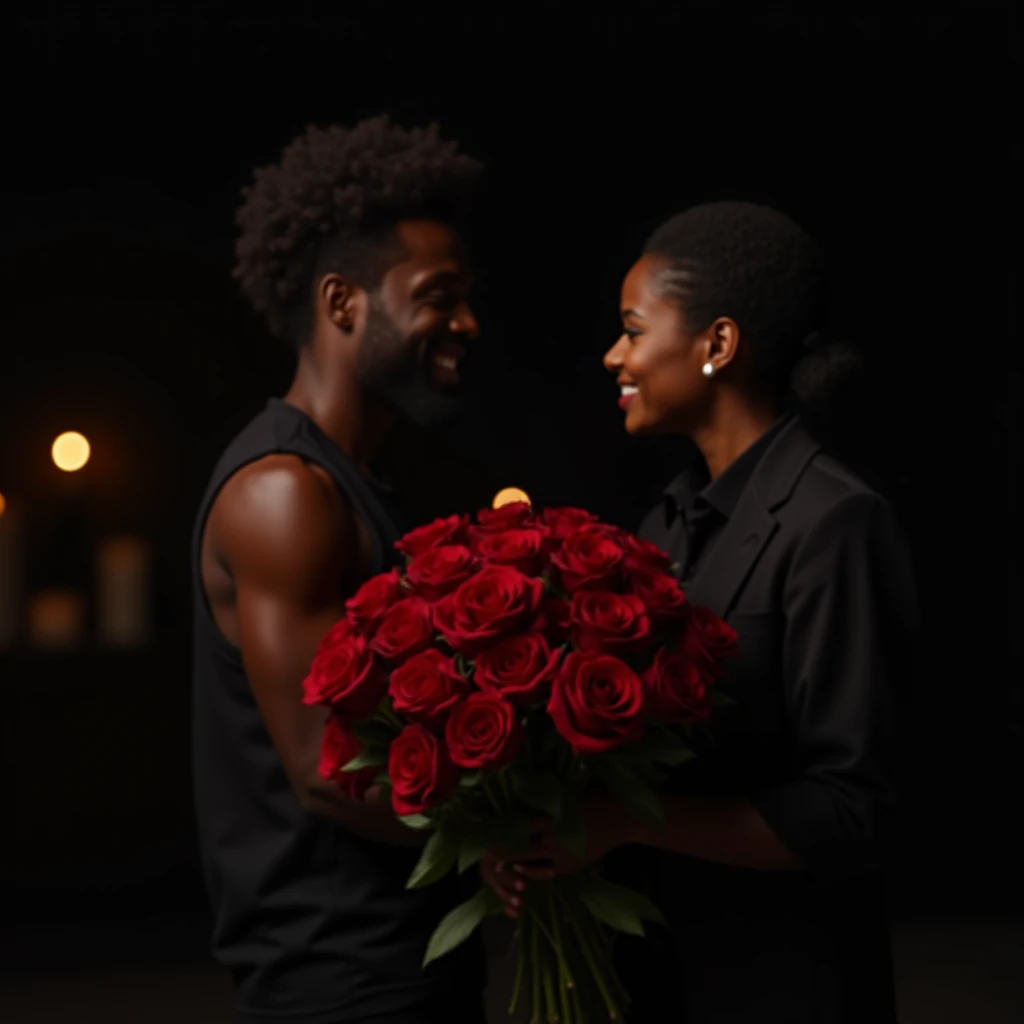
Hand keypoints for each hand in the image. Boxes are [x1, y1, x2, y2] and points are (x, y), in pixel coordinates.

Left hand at [479, 793, 629, 917]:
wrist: (620, 818)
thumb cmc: (591, 799)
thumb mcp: (564, 797)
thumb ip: (542, 804)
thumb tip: (516, 800)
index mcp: (550, 819)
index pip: (517, 828)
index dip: (499, 831)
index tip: (483, 829)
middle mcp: (553, 840)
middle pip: (518, 849)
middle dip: (500, 852)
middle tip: (483, 851)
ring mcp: (561, 856)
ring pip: (528, 864)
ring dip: (512, 864)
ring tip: (495, 863)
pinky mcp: (569, 867)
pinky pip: (544, 873)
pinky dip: (530, 872)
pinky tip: (520, 869)